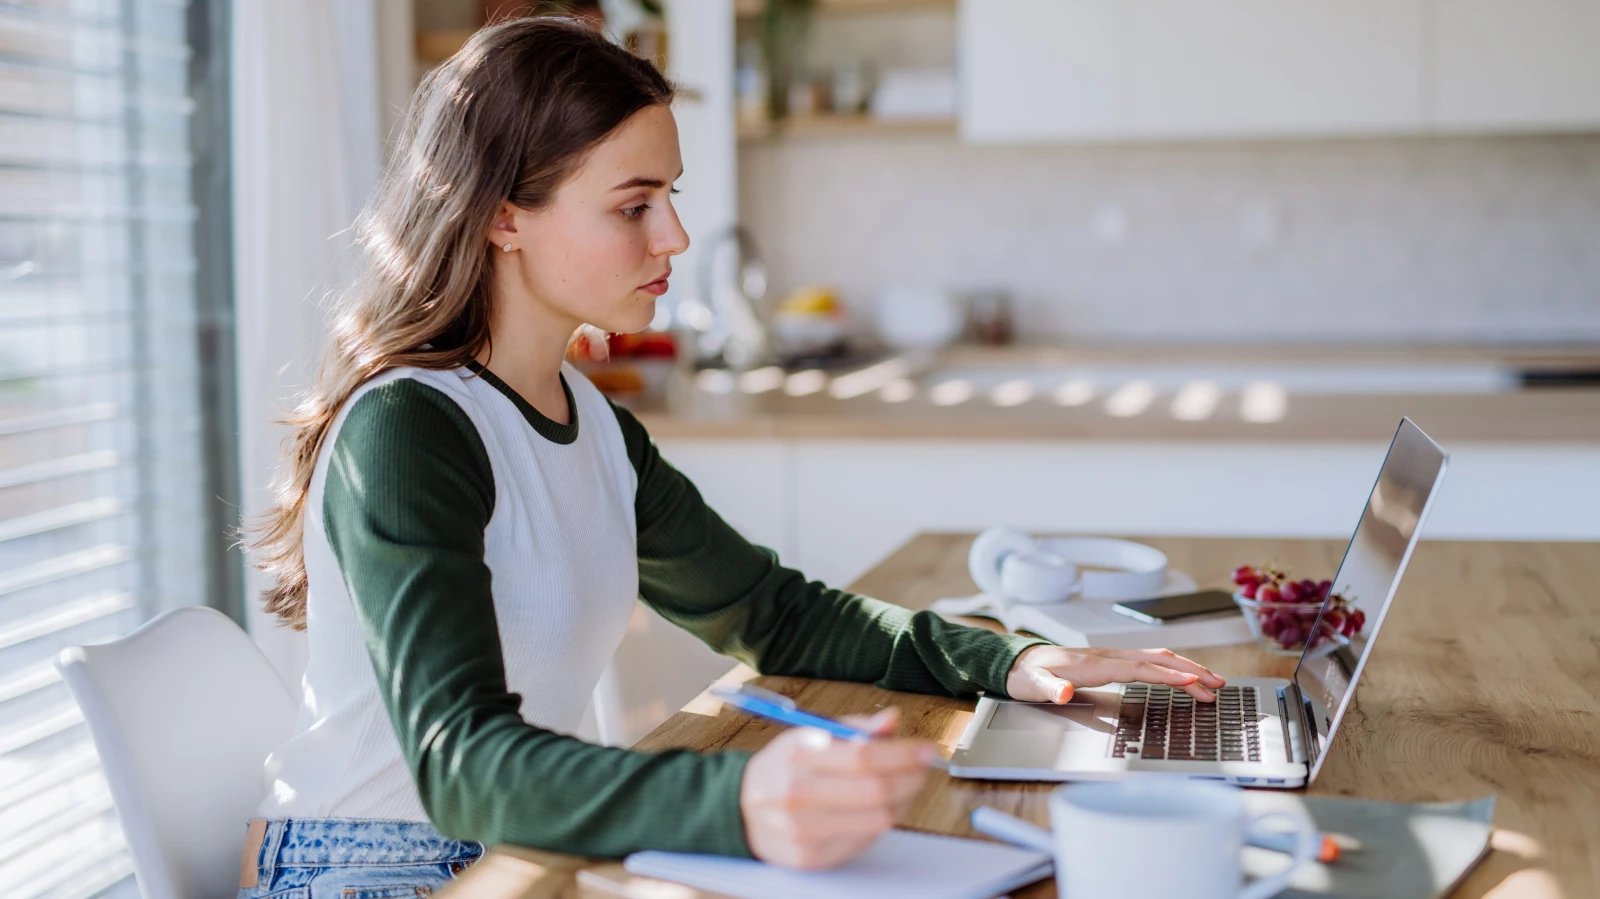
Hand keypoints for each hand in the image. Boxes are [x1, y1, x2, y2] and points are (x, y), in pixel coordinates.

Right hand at [739, 708, 935, 869]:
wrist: (742, 809)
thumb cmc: (784, 768)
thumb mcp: (810, 734)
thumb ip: (854, 728)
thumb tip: (892, 720)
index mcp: (797, 757)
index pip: (863, 756)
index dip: (904, 753)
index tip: (926, 749)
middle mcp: (797, 795)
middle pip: (875, 790)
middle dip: (912, 777)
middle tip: (924, 768)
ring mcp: (803, 831)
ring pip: (877, 819)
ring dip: (903, 801)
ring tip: (905, 786)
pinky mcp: (811, 857)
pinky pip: (865, 840)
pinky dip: (881, 821)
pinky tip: (881, 807)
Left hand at [1005, 644, 1225, 703]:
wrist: (1018, 663)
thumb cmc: (1027, 676)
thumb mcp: (1033, 686)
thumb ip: (1050, 689)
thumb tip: (1065, 691)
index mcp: (1096, 664)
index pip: (1141, 668)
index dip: (1168, 676)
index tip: (1194, 683)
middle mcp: (1109, 656)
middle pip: (1159, 660)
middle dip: (1191, 671)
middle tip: (1219, 686)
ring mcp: (1112, 657)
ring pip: (1158, 658)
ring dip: (1187, 669)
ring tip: (1212, 683)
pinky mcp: (1112, 662)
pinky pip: (1150, 662)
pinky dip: (1172, 668)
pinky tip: (1182, 678)